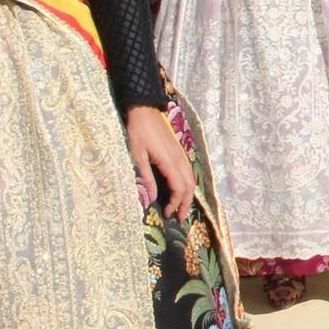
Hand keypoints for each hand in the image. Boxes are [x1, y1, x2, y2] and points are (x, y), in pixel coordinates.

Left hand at [125, 104, 192, 220]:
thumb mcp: (137, 156)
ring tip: (181, 208)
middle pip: (189, 186)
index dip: (175, 203)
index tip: (167, 215)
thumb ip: (146, 178)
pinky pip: (188, 172)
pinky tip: (180, 190)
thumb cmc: (138, 132)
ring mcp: (181, 155)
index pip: (179, 188)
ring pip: (191, 179)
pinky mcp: (179, 152)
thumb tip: (151, 198)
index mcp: (170, 162)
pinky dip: (187, 185)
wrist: (145, 110)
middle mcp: (180, 159)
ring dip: (187, 195)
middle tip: (179, 218)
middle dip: (185, 204)